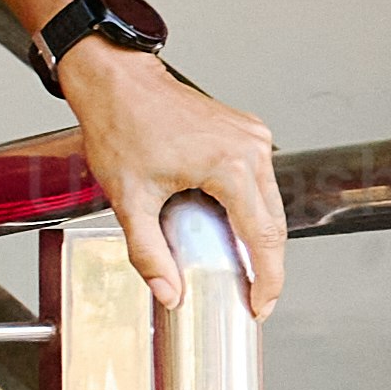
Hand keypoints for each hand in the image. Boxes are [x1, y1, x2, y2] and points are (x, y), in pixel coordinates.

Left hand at [59, 41, 288, 323]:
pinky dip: (250, 208)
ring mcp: (254, 137)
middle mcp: (252, 149)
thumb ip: (148, 253)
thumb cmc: (120, 127)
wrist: (117, 83)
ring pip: (270, 202)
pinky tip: (232, 229)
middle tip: (252, 298)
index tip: (260, 306)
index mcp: (230, 166)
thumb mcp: (128, 200)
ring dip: (259, 237)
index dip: (267, 280)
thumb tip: (168, 293)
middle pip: (273, 223)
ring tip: (243, 270)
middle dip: (265, 265)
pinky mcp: (248, 132)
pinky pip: (259, 180)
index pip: (262, 237)